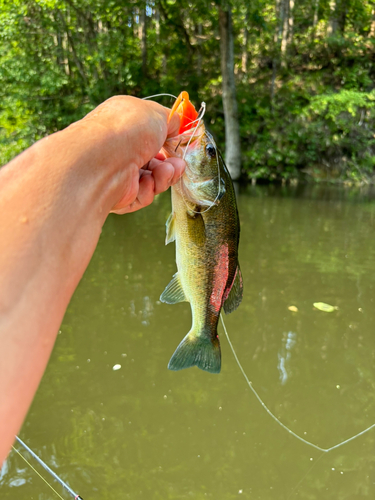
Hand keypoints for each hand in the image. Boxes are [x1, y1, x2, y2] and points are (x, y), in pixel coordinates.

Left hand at [77, 96, 185, 214]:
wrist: (102, 160)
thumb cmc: (127, 129)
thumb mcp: (156, 114)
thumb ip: (171, 119)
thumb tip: (178, 124)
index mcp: (124, 124)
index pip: (150, 134)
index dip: (169, 140)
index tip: (184, 144)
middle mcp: (119, 148)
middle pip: (154, 159)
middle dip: (171, 162)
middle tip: (179, 164)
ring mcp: (118, 173)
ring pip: (152, 179)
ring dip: (164, 175)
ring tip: (167, 171)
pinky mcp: (118, 196)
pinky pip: (142, 195)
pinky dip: (149, 189)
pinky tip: (147, 182)